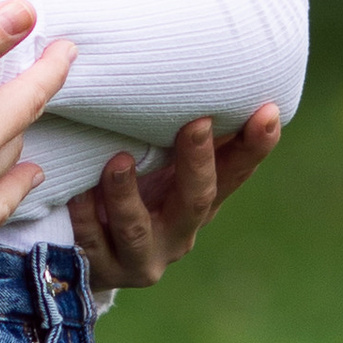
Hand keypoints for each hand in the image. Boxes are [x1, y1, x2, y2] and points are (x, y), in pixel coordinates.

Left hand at [68, 105, 281, 294]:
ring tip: (118, 160)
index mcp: (200, 204)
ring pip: (137, 229)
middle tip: (198, 123)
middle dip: (198, 162)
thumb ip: (188, 136)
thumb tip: (210, 72)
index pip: (235, 174)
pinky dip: (83, 216)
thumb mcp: (164, 165)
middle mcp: (179, 233)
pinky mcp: (103, 269)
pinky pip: (91, 243)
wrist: (93, 255)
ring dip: (127, 194)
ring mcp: (141, 257)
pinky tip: (75, 194)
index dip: (253, 147)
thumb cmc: (136, 191)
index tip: (266, 112)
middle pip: (197, 201)